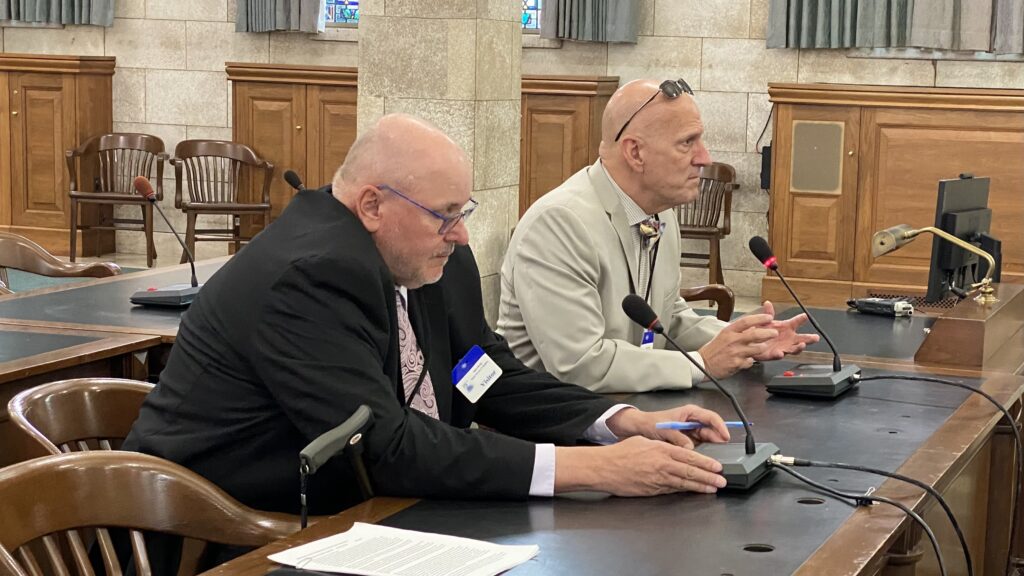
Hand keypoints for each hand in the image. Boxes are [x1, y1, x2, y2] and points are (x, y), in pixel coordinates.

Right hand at [555, 437, 727, 495]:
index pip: (689, 457)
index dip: (705, 463)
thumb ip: (660, 446)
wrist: (604, 468)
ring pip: (684, 483)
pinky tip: (694, 492)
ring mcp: (658, 479)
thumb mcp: (642, 441)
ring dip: (701, 486)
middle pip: (690, 471)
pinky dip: (685, 491)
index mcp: (661, 450)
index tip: (717, 466)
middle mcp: (662, 465)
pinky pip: (672, 490)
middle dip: (709, 476)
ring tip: (714, 488)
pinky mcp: (652, 490)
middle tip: (722, 480)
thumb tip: (674, 450)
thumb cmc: (620, 453)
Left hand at [607, 406, 729, 448]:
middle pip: (712, 430)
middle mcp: (694, 421)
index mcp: (690, 413)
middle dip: (719, 439)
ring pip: (708, 439)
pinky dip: (704, 452)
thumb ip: (678, 438)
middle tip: (724, 452)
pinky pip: (701, 446)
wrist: (641, 428)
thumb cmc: (652, 423)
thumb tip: (690, 448)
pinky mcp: (690, 440)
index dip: (720, 427)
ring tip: (718, 458)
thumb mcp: (665, 429)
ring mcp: (693, 431)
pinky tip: (707, 460)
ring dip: (713, 447)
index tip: (725, 436)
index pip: (711, 417)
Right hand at [698, 313, 777, 378]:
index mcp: (729, 331)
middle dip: (768, 333)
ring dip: (763, 348)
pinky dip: (751, 361)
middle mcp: (732, 340)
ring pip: (757, 349)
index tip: (769, 317)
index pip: (746, 321)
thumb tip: (753, 326)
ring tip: (763, 347)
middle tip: (775, 333)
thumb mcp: (724, 335)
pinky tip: (747, 359)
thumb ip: (738, 331)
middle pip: (755, 334)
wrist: (703, 364)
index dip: (760, 318)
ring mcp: (735, 352)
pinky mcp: (737, 364)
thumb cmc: (714, 349)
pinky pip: (750, 361)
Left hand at [750, 301, 819, 360]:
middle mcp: (788, 338)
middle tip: (815, 337)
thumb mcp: (765, 321)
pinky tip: (780, 353)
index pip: (796, 322)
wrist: (752, 342)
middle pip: (802, 338)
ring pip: (794, 349)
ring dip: (799, 347)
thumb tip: (767, 303)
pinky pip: (778, 355)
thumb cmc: (761, 331)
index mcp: (786, 327)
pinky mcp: (775, 355)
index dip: (801, 319)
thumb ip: (768, 313)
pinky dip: (780, 354)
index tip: (805, 316)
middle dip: (809, 338)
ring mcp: (783, 347)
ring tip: (802, 345)